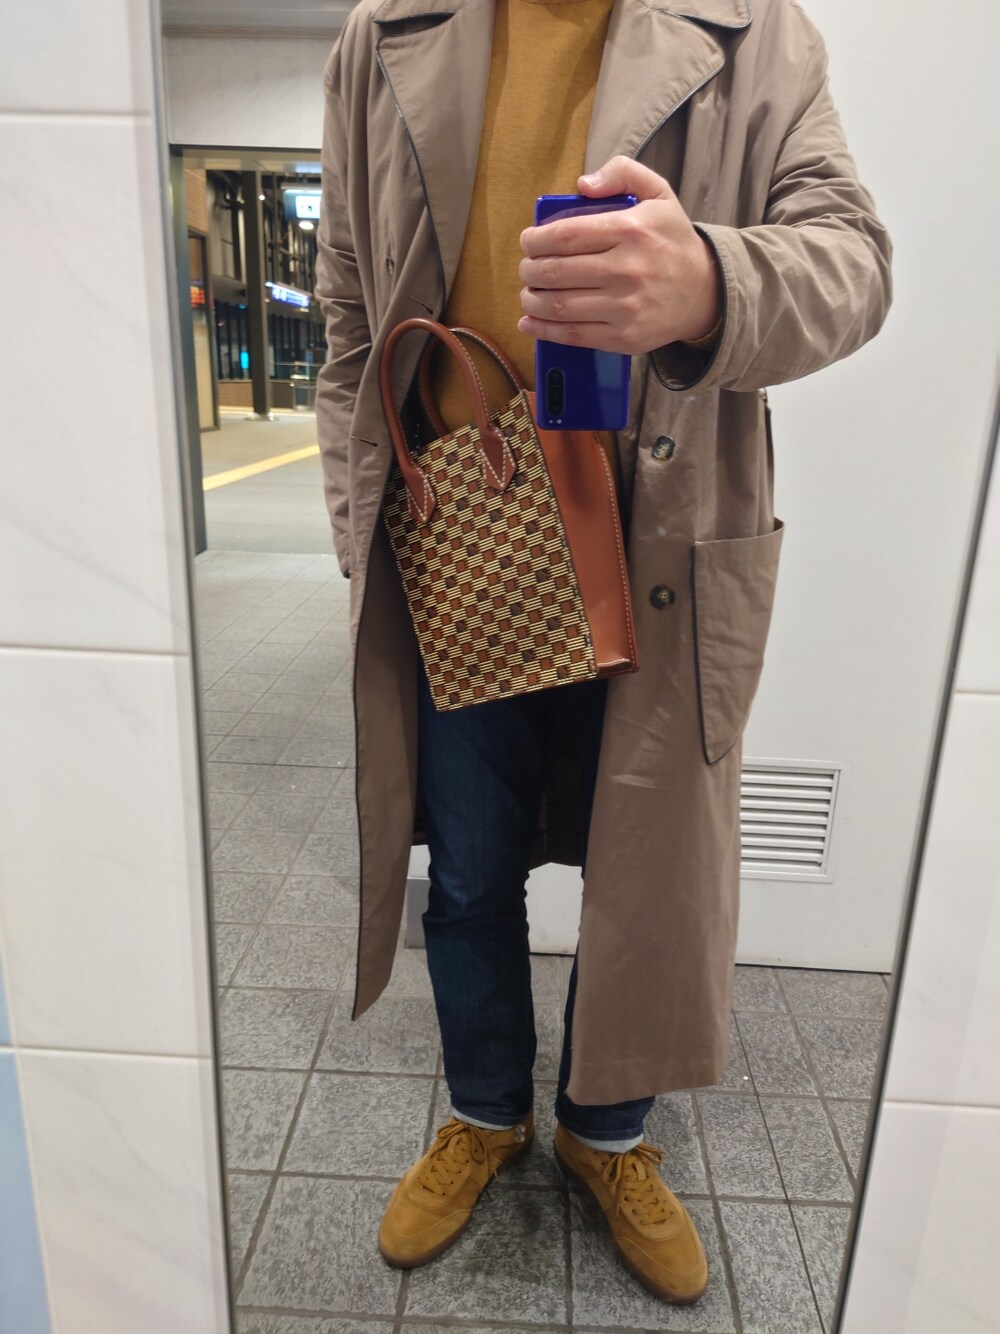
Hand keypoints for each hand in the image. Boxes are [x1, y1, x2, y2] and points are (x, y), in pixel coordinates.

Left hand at [517, 156, 721, 354]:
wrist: (704, 293)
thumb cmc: (672, 242)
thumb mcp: (659, 194)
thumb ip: (622, 173)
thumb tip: (582, 184)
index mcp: (631, 230)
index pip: (566, 235)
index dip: (536, 240)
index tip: (528, 242)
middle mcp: (627, 269)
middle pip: (556, 271)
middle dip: (530, 270)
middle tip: (527, 268)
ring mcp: (625, 307)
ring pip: (560, 305)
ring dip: (532, 300)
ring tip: (529, 292)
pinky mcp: (624, 337)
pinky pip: (574, 335)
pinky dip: (544, 330)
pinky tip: (530, 322)